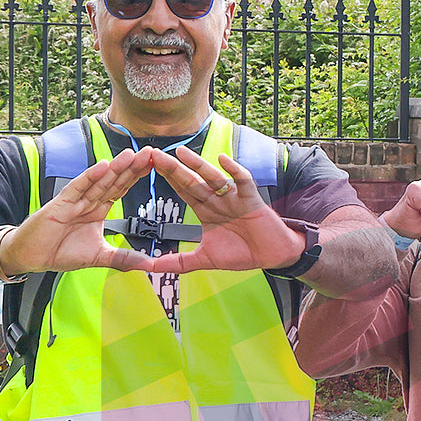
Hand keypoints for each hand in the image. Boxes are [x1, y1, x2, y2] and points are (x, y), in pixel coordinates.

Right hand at [0, 147, 156, 273]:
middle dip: (132, 167)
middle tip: (150, 153)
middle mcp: (88, 202)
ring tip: (132, 154)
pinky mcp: (61, 204)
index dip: (136, 177)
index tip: (154, 166)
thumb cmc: (60, 251)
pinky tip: (104, 165)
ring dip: (116, 167)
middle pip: (114, 181)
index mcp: (98, 210)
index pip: (121, 189)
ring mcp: (75, 201)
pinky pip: (78, 187)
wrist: (31, 256)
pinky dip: (91, 176)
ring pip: (99, 181)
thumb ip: (125, 258)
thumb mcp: (100, 257)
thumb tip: (150, 264)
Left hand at [143, 147, 305, 272]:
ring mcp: (234, 198)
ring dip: (198, 164)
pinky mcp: (251, 200)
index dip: (167, 178)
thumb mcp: (205, 259)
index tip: (148, 165)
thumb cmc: (243, 254)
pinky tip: (223, 160)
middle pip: (192, 181)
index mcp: (206, 211)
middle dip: (174, 169)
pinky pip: (242, 181)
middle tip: (154, 154)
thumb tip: (148, 268)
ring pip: (213, 178)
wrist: (272, 257)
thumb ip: (177, 262)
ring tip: (181, 152)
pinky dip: (234, 170)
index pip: (182, 190)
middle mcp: (217, 201)